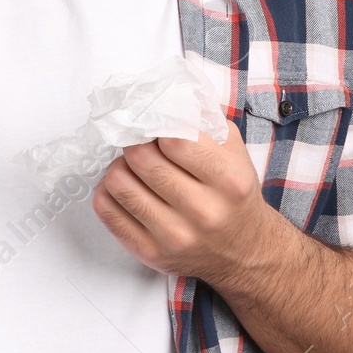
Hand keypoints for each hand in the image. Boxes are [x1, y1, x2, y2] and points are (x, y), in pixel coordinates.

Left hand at [92, 119, 282, 287]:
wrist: (244, 252)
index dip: (158, 126)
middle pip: (142, 159)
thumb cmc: (234, 195)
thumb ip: (205, 123)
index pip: (175, 140)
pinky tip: (124, 188)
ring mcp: (175, 237)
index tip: (155, 125)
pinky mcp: (151, 254)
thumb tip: (163, 98)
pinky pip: (107, 211)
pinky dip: (107, 192)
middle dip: (135, 143)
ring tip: (132, 167)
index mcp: (228, 181)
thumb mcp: (235, 153)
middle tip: (140, 143)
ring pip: (119, 183)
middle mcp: (203, 212)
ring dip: (119, 166)